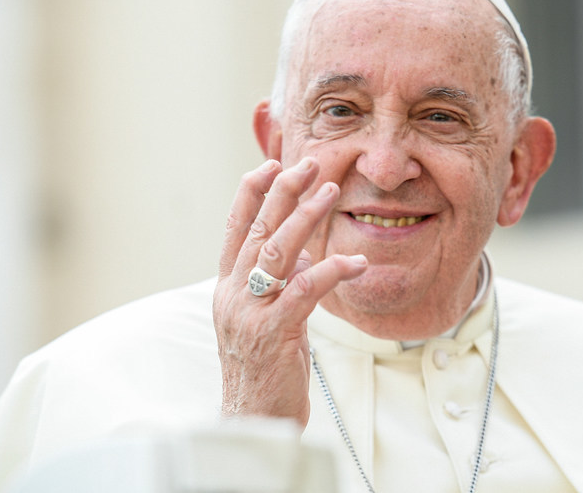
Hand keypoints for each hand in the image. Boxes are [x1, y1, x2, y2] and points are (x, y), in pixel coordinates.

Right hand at [213, 157, 366, 426]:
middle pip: (257, 230)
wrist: (253, 419)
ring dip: (305, 217)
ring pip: (277, 252)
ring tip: (330, 191)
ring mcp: (249, 313)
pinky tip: (356, 261)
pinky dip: (331, 270)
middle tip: (309, 163)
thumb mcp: (268, 317)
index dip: (250, 193)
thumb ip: (279, 283)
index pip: (235, 228)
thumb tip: (305, 251)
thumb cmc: (264, 368)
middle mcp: (232, 294)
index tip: (271, 163)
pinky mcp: (273, 333)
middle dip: (283, 192)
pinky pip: (304, 290)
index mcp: (227, 287)